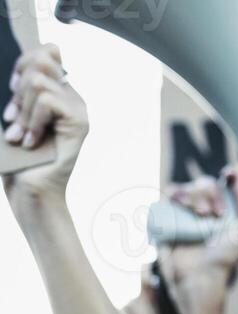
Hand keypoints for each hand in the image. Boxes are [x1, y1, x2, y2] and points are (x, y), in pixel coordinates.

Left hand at [3, 45, 86, 205]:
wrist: (31, 191)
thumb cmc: (19, 158)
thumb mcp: (13, 116)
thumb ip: (20, 92)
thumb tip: (21, 75)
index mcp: (58, 92)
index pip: (46, 52)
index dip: (22, 64)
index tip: (12, 93)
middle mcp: (72, 98)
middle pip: (41, 59)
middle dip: (18, 89)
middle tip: (13, 119)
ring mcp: (79, 110)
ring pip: (39, 82)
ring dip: (22, 111)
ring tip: (19, 136)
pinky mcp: (80, 124)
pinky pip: (48, 100)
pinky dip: (32, 120)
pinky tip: (30, 141)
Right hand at [158, 164, 237, 297]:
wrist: (200, 275)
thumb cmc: (227, 257)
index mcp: (230, 211)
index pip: (228, 182)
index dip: (231, 173)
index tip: (230, 173)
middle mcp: (209, 208)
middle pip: (208, 182)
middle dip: (213, 192)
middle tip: (217, 213)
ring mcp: (189, 211)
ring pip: (190, 186)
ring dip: (197, 195)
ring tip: (202, 215)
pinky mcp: (171, 214)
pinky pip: (171, 192)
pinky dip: (177, 192)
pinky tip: (182, 203)